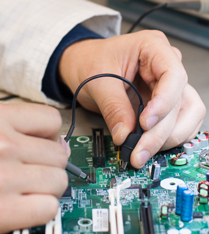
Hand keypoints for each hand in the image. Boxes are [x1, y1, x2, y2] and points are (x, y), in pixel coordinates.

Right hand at [0, 103, 68, 233]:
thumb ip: (9, 129)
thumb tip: (51, 139)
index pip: (52, 120)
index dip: (50, 137)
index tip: (42, 148)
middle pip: (59, 154)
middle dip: (48, 167)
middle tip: (29, 176)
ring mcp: (0, 178)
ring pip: (59, 182)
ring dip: (46, 191)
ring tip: (22, 194)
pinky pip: (48, 209)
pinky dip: (40, 212)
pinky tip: (22, 210)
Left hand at [59, 30, 205, 167]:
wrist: (81, 66)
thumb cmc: (89, 62)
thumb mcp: (96, 82)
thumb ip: (113, 108)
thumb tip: (125, 135)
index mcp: (152, 48)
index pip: (172, 76)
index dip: (163, 103)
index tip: (145, 123)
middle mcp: (164, 67)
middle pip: (179, 102)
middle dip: (159, 132)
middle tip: (139, 151)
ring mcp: (164, 87)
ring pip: (185, 116)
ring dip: (167, 139)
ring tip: (142, 152)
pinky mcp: (160, 104)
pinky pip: (176, 124)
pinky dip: (166, 139)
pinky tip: (149, 147)